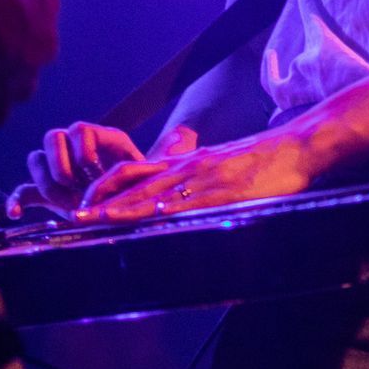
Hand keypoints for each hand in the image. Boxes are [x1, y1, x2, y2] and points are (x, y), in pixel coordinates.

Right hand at [0, 0, 60, 131]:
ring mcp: (27, 62)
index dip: (23, 20)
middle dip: (22, 58)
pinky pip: (0, 109)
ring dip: (7, 88)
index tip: (2, 24)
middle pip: (38, 52)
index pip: (43, 10)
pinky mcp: (5, 87)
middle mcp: (42, 29)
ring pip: (23, 83)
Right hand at [23, 121, 196, 217]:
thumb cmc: (145, 185)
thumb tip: (185, 134)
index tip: (94, 170)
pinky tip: (18, 215)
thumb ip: (170, 150)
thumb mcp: (158, 168)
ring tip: (63, 201)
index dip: (83, 149)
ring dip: (46, 180)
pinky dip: (18, 201)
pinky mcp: (47, 195)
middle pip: (51, 138)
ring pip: (35, 161)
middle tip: (74, 185)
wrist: (132, 207)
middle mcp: (75, 150)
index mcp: (99, 139)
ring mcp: (59, 171)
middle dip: (61, 163)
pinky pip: (24, 192)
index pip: (79, 129)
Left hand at [81, 125, 316, 222]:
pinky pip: (187, 202)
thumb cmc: (262, 160)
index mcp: (184, 163)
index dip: (106, 188)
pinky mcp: (222, 191)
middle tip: (74, 218)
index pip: (134, 172)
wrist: (295, 147)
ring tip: (95, 222)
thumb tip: (178, 200)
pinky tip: (147, 221)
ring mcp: (202, 178)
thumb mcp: (220, 165)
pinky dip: (163, 213)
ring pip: (152, 194)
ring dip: (121, 210)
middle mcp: (186, 168)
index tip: (85, 204)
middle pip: (133, 184)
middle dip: (101, 203)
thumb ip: (196, 178)